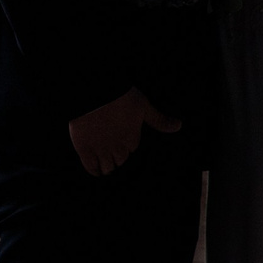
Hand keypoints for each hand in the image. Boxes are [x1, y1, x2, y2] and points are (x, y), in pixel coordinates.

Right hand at [68, 88, 182, 176]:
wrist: (94, 92)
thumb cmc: (120, 96)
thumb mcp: (143, 106)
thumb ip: (159, 119)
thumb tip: (178, 126)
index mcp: (132, 139)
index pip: (132, 152)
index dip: (127, 148)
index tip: (122, 145)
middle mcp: (117, 148)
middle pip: (120, 163)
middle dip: (117, 160)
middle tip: (113, 156)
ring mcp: (101, 150)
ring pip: (107, 168)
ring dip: (107, 168)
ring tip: (104, 166)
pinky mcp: (84, 149)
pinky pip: (90, 167)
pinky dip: (94, 170)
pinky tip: (95, 170)